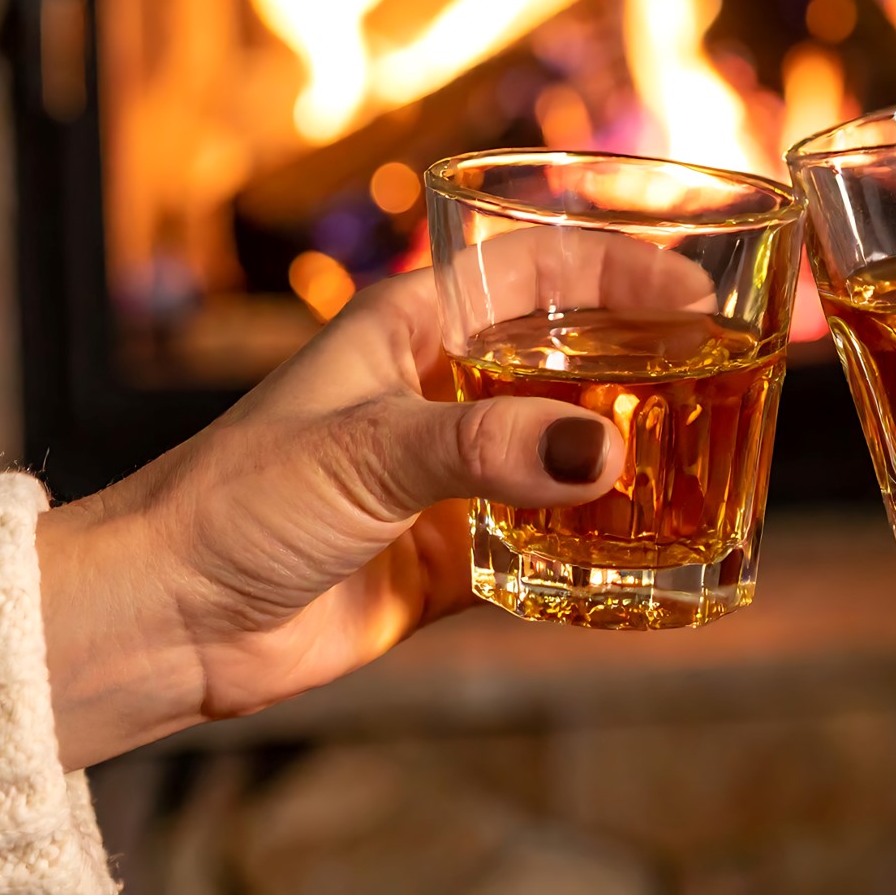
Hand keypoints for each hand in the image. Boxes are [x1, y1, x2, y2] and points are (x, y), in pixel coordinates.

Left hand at [33, 230, 709, 769]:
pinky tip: (646, 560)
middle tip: (728, 388)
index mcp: (416, 331)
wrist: (167, 622)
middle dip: (650, 368)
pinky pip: (548, 545)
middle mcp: (443, 394)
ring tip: (706, 471)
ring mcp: (451, 478)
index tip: (699, 299)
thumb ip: (487, 447)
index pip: (541, 272)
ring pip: (569, 454)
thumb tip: (608, 456)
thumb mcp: (366, 452)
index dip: (624, 273)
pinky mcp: (450, 558)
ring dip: (631, 461)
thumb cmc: (235, 503)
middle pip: (573, 360)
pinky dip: (596, 552)